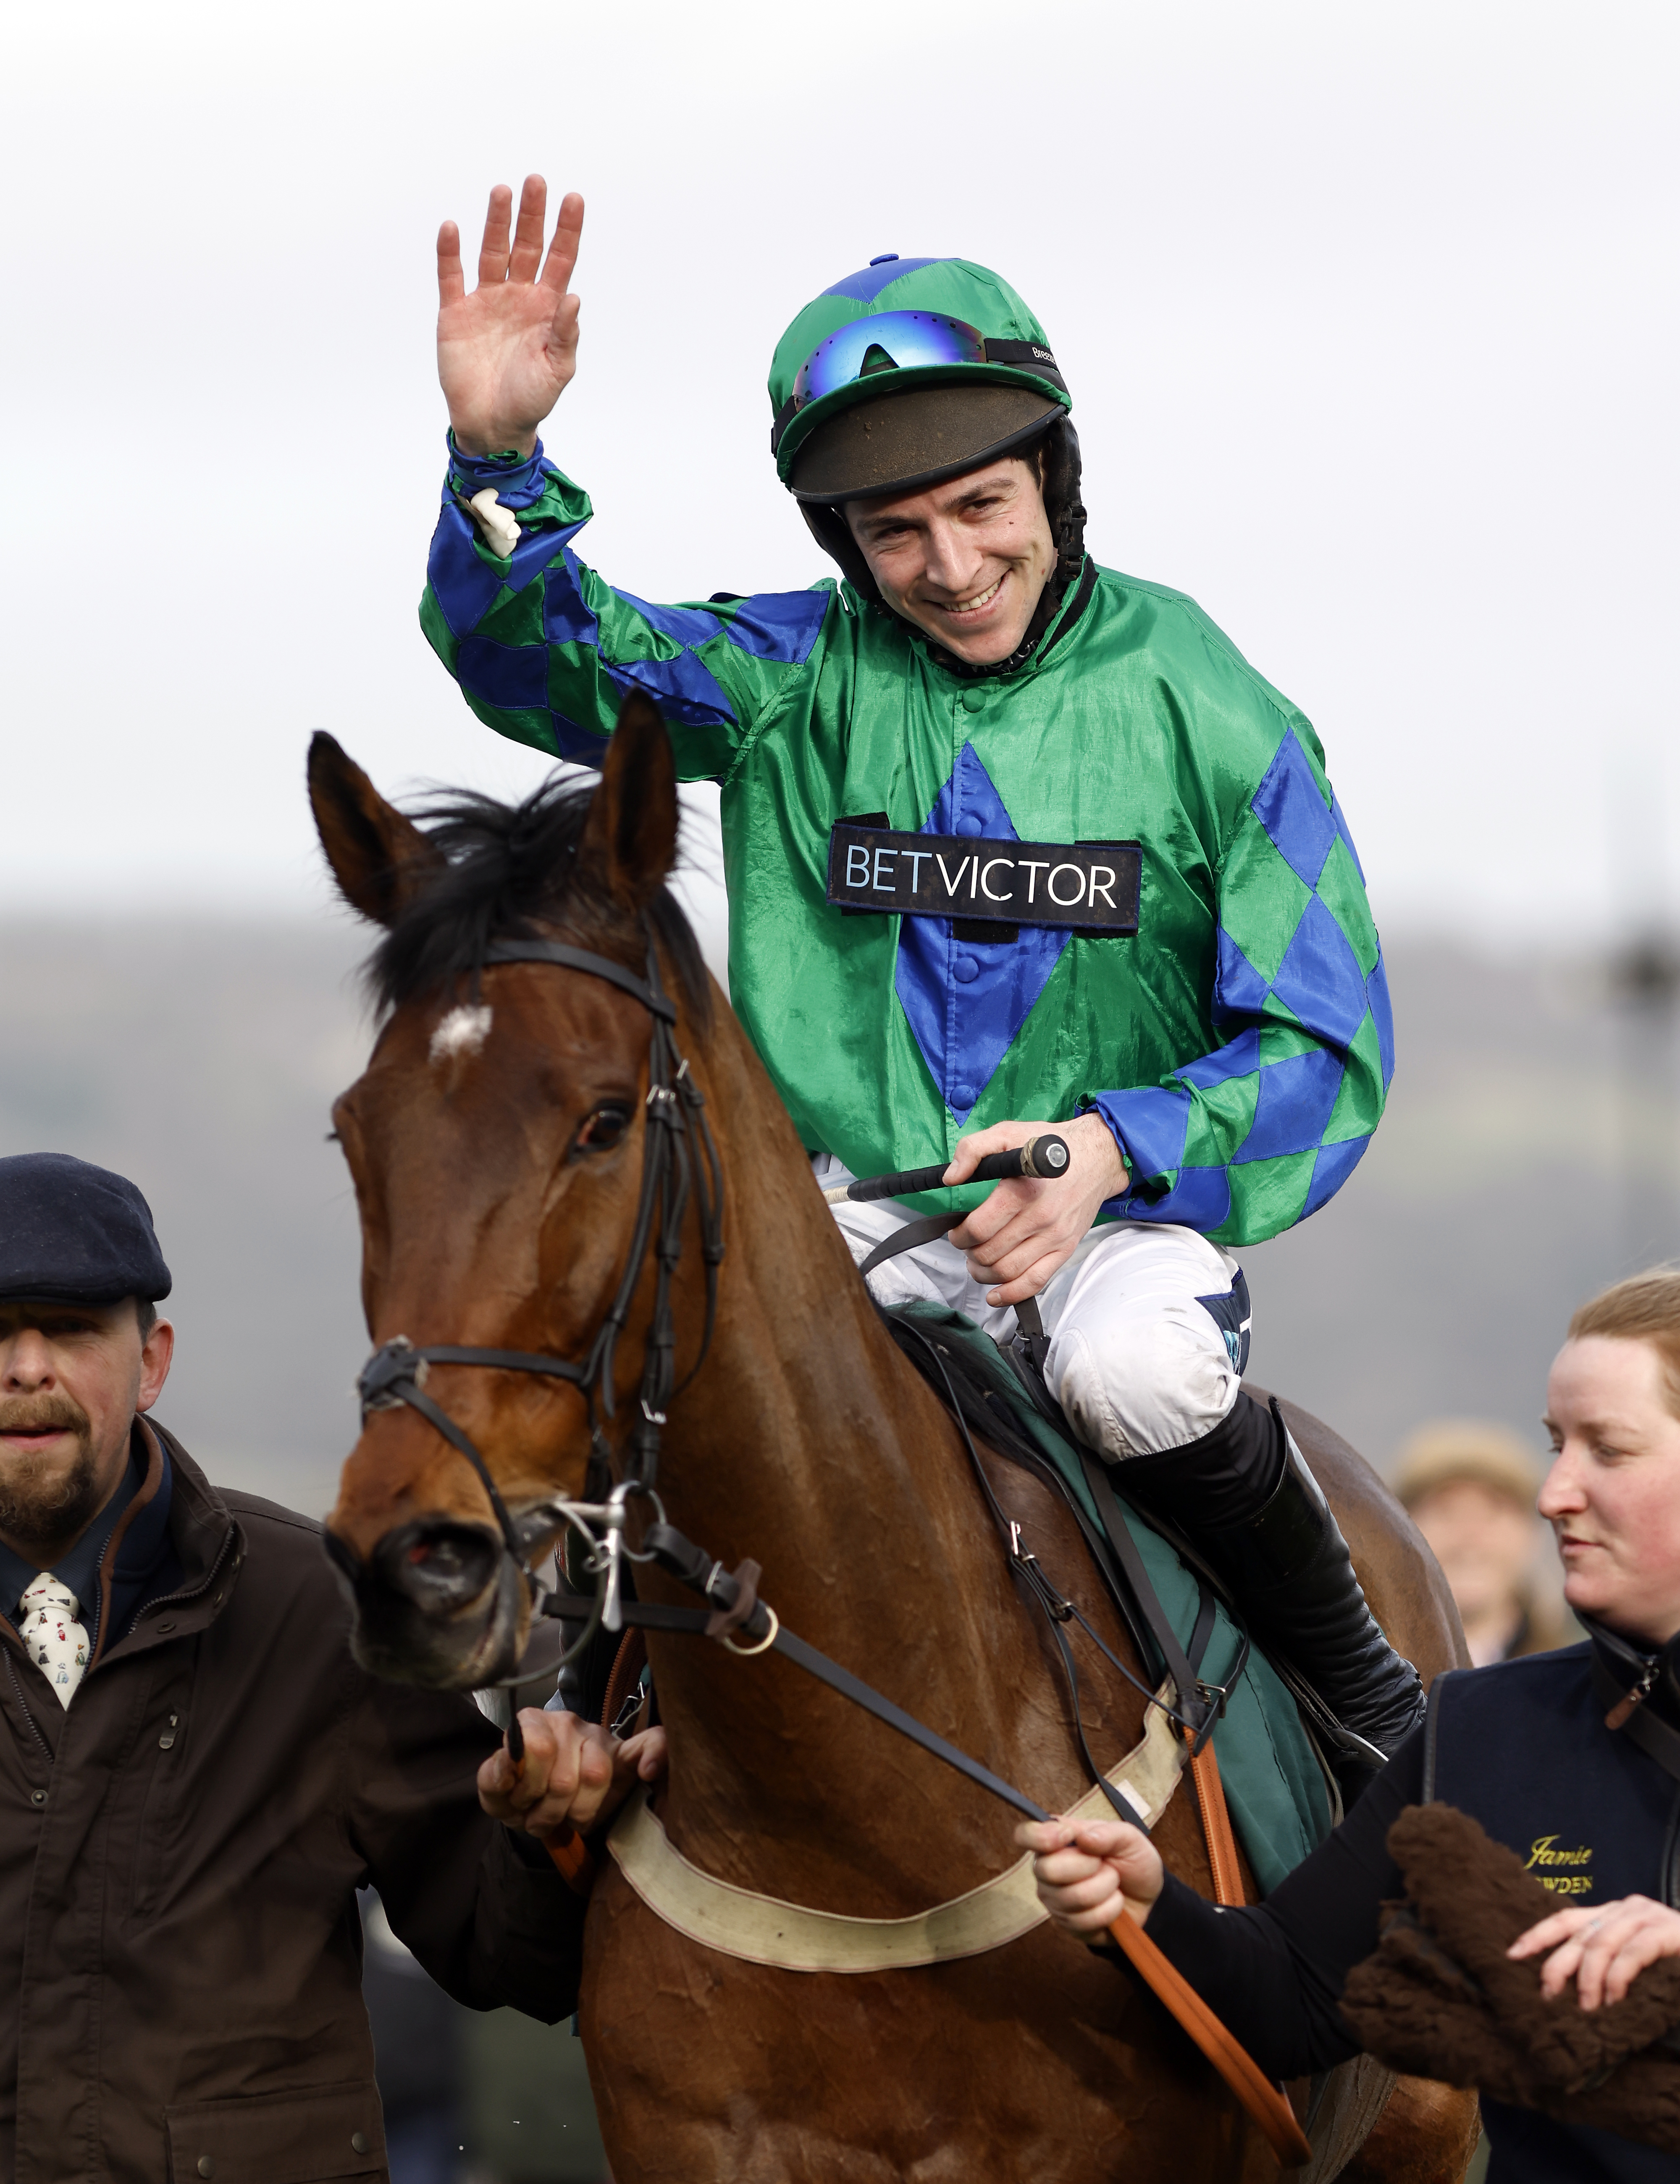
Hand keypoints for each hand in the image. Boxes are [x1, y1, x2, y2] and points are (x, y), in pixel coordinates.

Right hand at [438, 177, 584, 457]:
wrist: (493, 425)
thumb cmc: (530, 399)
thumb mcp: (556, 370)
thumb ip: (566, 333)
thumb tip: (574, 297)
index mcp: (545, 307)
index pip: (560, 259)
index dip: (567, 230)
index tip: (574, 199)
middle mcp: (517, 296)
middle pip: (526, 246)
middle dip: (532, 215)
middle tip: (537, 181)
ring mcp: (485, 301)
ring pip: (492, 252)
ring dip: (497, 223)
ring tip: (503, 192)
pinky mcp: (455, 312)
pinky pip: (451, 276)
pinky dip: (450, 253)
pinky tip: (453, 228)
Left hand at [477, 1709, 667, 1838]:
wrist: (544, 1799)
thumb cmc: (521, 1792)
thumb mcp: (497, 1792)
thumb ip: (493, 1778)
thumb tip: (508, 1766)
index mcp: (534, 1723)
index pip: (539, 1748)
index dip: (529, 1788)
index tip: (521, 1803)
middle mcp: (568, 1723)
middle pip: (566, 1776)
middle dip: (550, 1812)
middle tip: (540, 1820)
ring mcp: (599, 1737)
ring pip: (597, 1777)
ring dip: (579, 1813)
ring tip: (565, 1820)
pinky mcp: (625, 1755)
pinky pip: (650, 1742)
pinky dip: (653, 1754)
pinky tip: (647, 1771)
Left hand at [944, 1113, 1127, 1306]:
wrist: (1097, 1157)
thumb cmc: (1051, 1145)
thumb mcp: (1008, 1132)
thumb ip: (973, 1149)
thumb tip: (951, 1177)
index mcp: (1023, 1190)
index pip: (979, 1228)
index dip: (959, 1235)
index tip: (956, 1232)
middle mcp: (1041, 1217)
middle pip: (990, 1253)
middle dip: (969, 1254)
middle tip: (966, 1245)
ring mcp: (1055, 1236)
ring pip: (1008, 1271)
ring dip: (983, 1274)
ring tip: (976, 1263)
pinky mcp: (1066, 1248)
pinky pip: (1036, 1282)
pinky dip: (1011, 1294)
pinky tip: (995, 1295)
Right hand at [1016, 1816, 1163, 1935]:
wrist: (1148, 1897)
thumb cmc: (1132, 1860)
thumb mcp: (1129, 1838)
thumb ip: (1109, 1833)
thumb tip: (1084, 1839)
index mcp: (1057, 1839)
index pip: (1025, 1834)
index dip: (1039, 1836)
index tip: (1067, 1836)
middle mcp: (1047, 1868)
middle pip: (1047, 1869)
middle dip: (1088, 1866)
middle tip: (1105, 1864)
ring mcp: (1054, 1899)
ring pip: (1071, 1897)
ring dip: (1104, 1889)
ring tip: (1113, 1883)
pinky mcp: (1067, 1924)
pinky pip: (1083, 1921)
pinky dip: (1109, 1910)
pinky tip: (1114, 1903)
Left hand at [1507, 1894, 1679, 2009]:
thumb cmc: (1676, 1961)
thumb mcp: (1636, 1961)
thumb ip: (1608, 1966)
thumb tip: (1570, 1992)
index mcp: (1613, 1915)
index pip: (1565, 1920)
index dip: (1537, 1935)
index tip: (1512, 1954)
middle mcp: (1626, 1910)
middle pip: (1578, 1936)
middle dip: (1558, 1968)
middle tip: (1549, 1997)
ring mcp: (1648, 1918)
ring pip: (1601, 1945)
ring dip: (1588, 1981)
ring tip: (1586, 2010)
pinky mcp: (1668, 1932)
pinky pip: (1632, 1953)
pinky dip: (1618, 1978)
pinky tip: (1613, 2000)